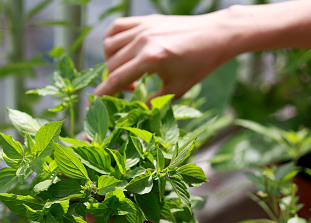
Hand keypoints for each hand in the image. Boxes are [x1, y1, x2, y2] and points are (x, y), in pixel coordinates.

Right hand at [94, 12, 236, 98]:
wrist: (216, 34)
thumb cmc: (200, 64)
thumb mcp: (178, 89)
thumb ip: (154, 103)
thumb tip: (135, 114)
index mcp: (151, 58)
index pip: (116, 79)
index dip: (102, 94)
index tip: (93, 105)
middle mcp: (143, 40)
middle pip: (111, 65)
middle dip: (113, 81)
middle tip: (130, 90)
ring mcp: (143, 27)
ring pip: (110, 47)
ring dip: (112, 62)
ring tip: (129, 70)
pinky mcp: (146, 20)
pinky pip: (117, 28)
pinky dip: (113, 41)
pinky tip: (123, 51)